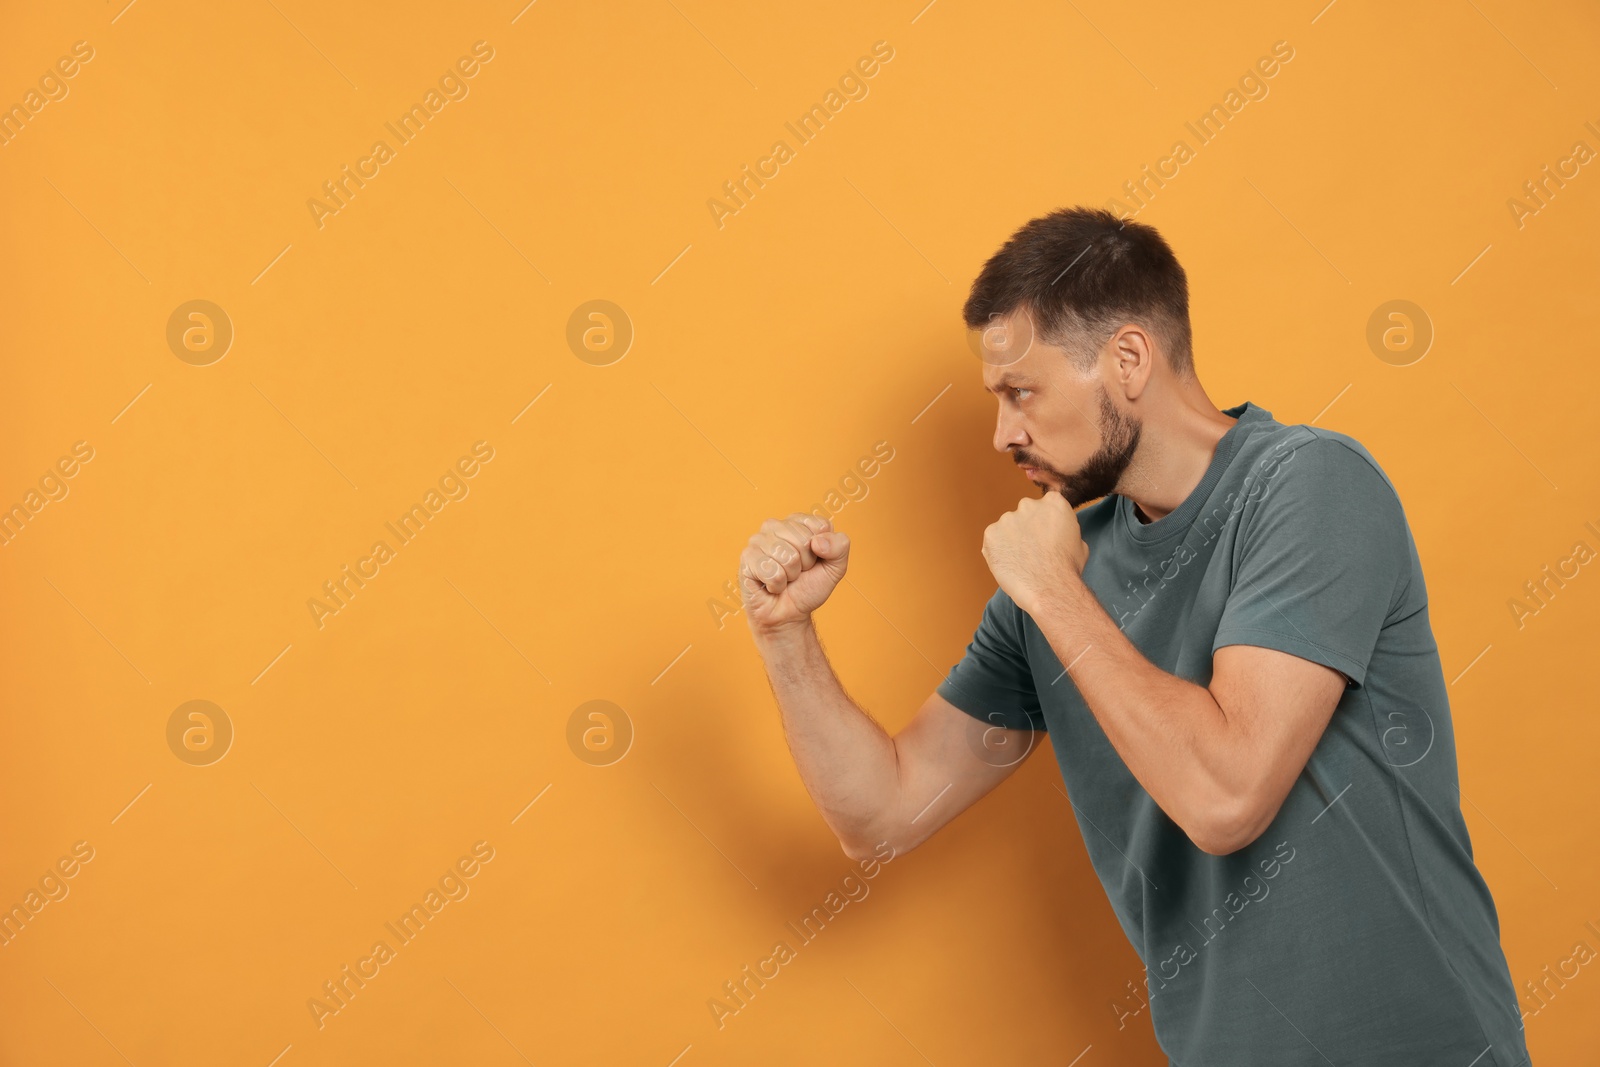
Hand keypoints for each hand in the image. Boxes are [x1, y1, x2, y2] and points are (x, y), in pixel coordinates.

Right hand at [740, 513, 850, 634]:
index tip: (814, 560)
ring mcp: (758, 539)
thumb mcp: (835, 568)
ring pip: (787, 556)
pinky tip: (771, 585)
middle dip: (805, 564)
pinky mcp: (747, 557)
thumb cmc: (808, 588)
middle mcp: (776, 526)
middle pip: (803, 541)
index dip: (822, 550)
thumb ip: (840, 546)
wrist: (788, 614)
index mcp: (798, 522)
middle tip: (797, 573)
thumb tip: (818, 541)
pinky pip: (771, 571)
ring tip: (784, 578)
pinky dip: (776, 585)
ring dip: (790, 575)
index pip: (820, 526)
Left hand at [981, 493, 1088, 616]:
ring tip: (1021, 562)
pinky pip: (993, 540)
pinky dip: (998, 551)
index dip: (1045, 523)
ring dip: (1011, 540)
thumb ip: (1064, 529)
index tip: (1046, 537)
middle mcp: (1028, 505)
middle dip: (1027, 529)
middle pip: (1025, 514)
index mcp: (1053, 502)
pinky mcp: (991, 533)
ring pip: (1007, 528)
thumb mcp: (1079, 541)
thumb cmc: (1068, 568)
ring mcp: (1007, 518)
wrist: (1050, 587)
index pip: (1046, 505)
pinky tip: (1010, 564)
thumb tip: (1058, 532)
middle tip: (1032, 550)